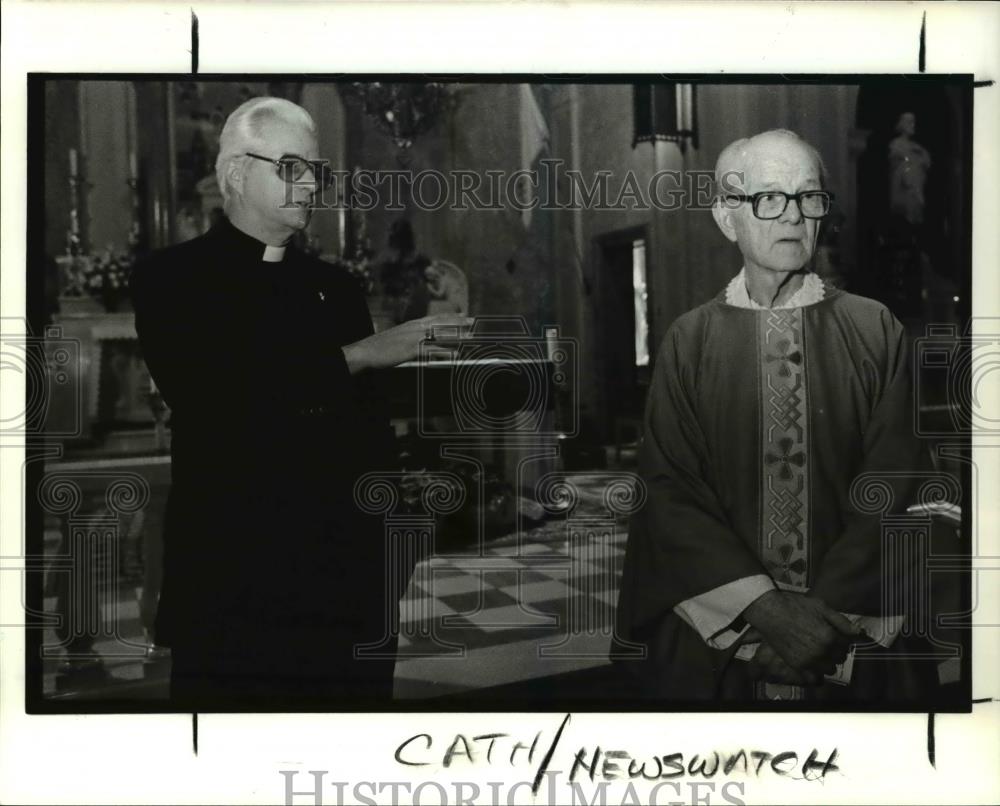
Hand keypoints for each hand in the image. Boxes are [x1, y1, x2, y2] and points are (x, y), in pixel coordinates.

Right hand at [343, 315, 472, 372]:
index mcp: (412, 324)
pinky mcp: (411, 349)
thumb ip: (410, 337)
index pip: (436, 317)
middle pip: (441, 323)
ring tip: (471, 337)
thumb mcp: (397, 338)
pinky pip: (433, 350)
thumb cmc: (380, 347)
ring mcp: (414, 338)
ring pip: (440, 335)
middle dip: (458, 322)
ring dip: (457, 336)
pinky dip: (446, 351)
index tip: (463, 315)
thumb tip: (420, 340)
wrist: (365, 351)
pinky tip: (456, 354)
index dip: (451, 316)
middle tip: (473, 322)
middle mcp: (415, 328)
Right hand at [741, 590, 862, 676]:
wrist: (770, 612)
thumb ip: (841, 621)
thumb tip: (859, 633)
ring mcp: (809, 661)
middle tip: (827, 642)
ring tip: (819, 652)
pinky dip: (816, 672)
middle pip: (839, 659)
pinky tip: (812, 663)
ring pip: (829, 669)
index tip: (836, 635)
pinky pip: (814, 677)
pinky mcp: (797, 665)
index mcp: (830, 637)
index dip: (843, 639)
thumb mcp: (821, 607)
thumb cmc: (795, 606)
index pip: (847, 646)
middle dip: (836, 651)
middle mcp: (822, 652)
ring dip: (827, 662)